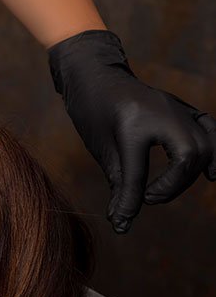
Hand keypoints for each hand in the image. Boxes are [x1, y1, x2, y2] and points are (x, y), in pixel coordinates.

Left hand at [49, 30, 215, 232]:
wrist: (95, 74)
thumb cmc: (92, 111)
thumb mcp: (101, 149)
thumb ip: (118, 184)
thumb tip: (122, 222)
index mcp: (132, 122)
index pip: (139, 171)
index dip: (133, 198)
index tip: (126, 215)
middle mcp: (162, 112)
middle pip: (188, 156)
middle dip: (172, 186)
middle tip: (147, 198)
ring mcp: (176, 107)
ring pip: (204, 144)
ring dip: (191, 174)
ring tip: (166, 190)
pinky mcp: (182, 108)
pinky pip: (209, 128)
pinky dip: (215, 151)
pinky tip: (210, 174)